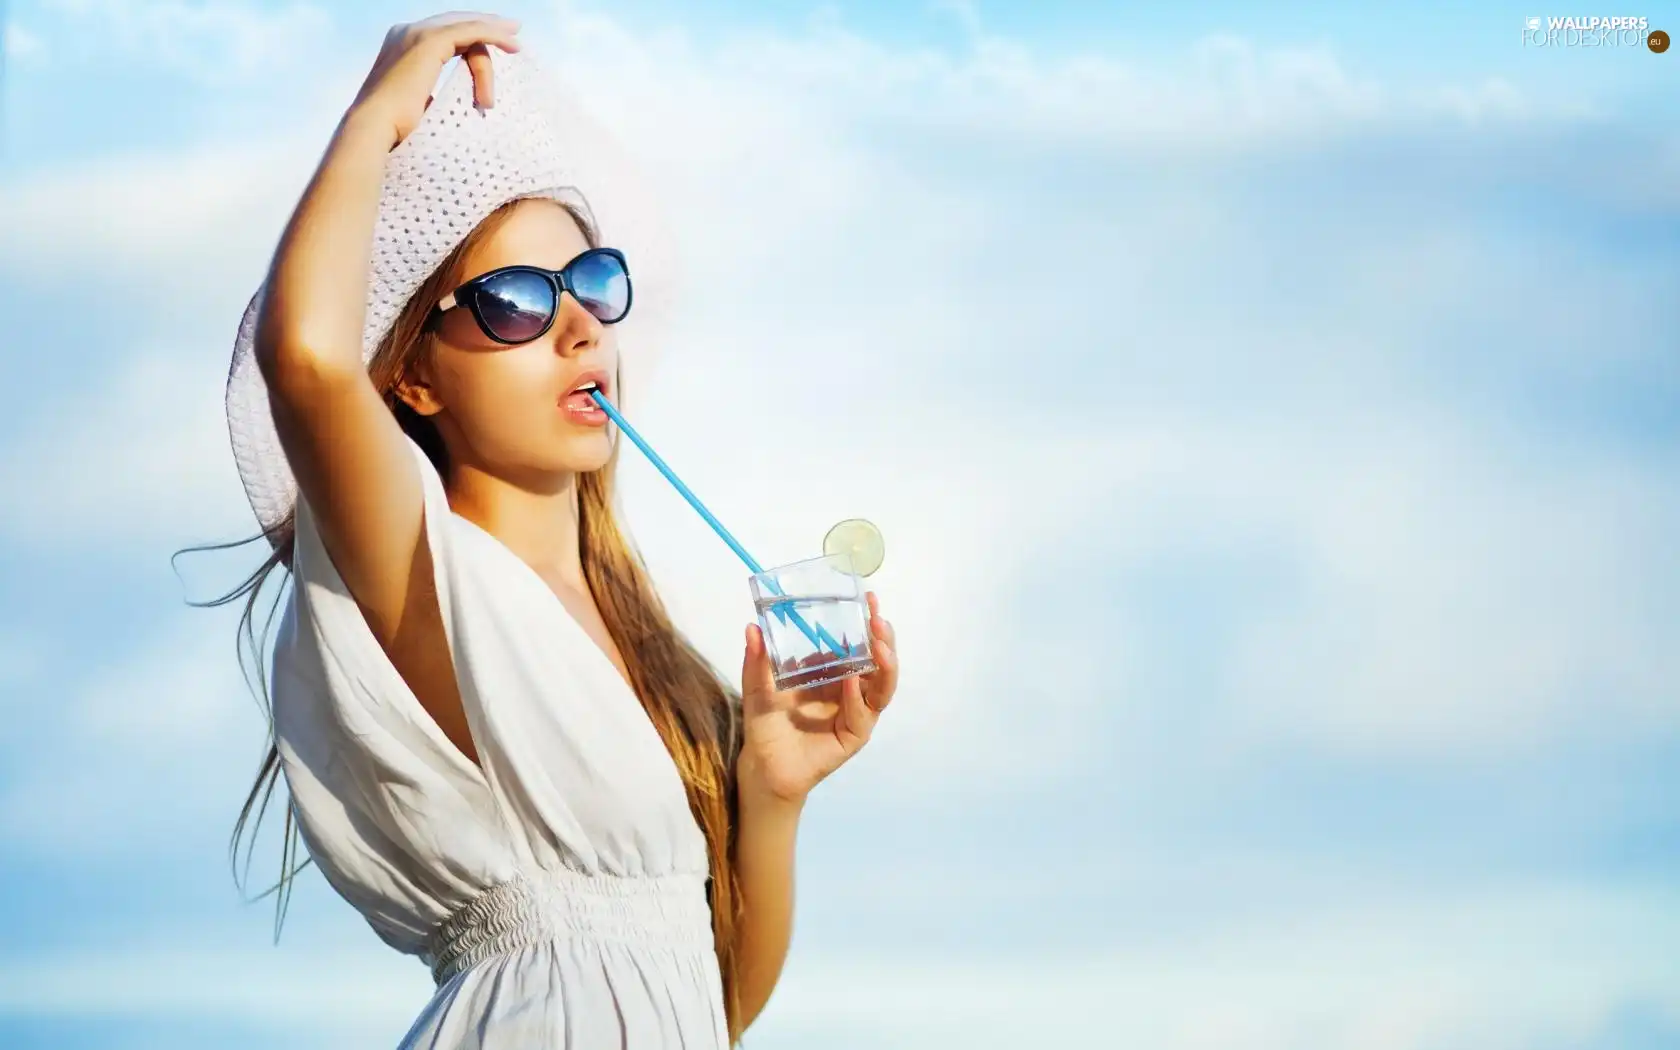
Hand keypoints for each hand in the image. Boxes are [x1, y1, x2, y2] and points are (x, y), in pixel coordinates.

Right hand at [346, 12, 523, 149]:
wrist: (374, 126)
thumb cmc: (393, 128)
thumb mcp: (415, 104)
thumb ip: (428, 93)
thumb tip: (441, 101)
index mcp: (401, 43)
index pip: (443, 32)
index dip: (470, 35)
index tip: (495, 44)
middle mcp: (406, 31)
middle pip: (456, 24)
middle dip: (486, 25)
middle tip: (512, 33)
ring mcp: (417, 33)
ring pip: (466, 29)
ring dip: (493, 41)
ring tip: (516, 46)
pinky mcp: (430, 41)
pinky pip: (471, 31)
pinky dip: (493, 35)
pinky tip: (512, 45)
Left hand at [736, 592, 899, 806]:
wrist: (762, 763)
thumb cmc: (766, 722)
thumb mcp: (759, 685)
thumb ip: (758, 659)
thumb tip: (753, 626)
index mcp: (835, 671)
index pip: (859, 642)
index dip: (866, 621)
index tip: (868, 597)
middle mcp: (851, 689)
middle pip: (879, 661)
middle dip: (884, 639)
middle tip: (877, 619)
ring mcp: (856, 712)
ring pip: (882, 687)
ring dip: (885, 665)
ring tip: (879, 646)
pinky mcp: (855, 735)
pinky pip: (862, 714)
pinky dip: (858, 698)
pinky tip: (852, 682)